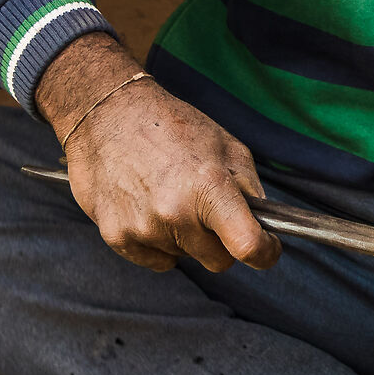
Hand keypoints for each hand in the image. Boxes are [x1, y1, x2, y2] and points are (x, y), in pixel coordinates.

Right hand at [35, 34, 279, 272]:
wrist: (106, 113)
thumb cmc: (171, 126)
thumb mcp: (227, 146)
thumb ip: (250, 188)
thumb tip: (263, 224)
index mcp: (209, 187)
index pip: (248, 245)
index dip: (265, 253)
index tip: (267, 248)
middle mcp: (175, 212)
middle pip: (218, 261)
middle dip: (221, 241)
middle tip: (208, 210)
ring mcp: (143, 227)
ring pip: (185, 258)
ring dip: (185, 238)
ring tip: (169, 196)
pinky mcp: (116, 236)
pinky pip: (156, 260)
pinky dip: (158, 243)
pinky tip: (148, 207)